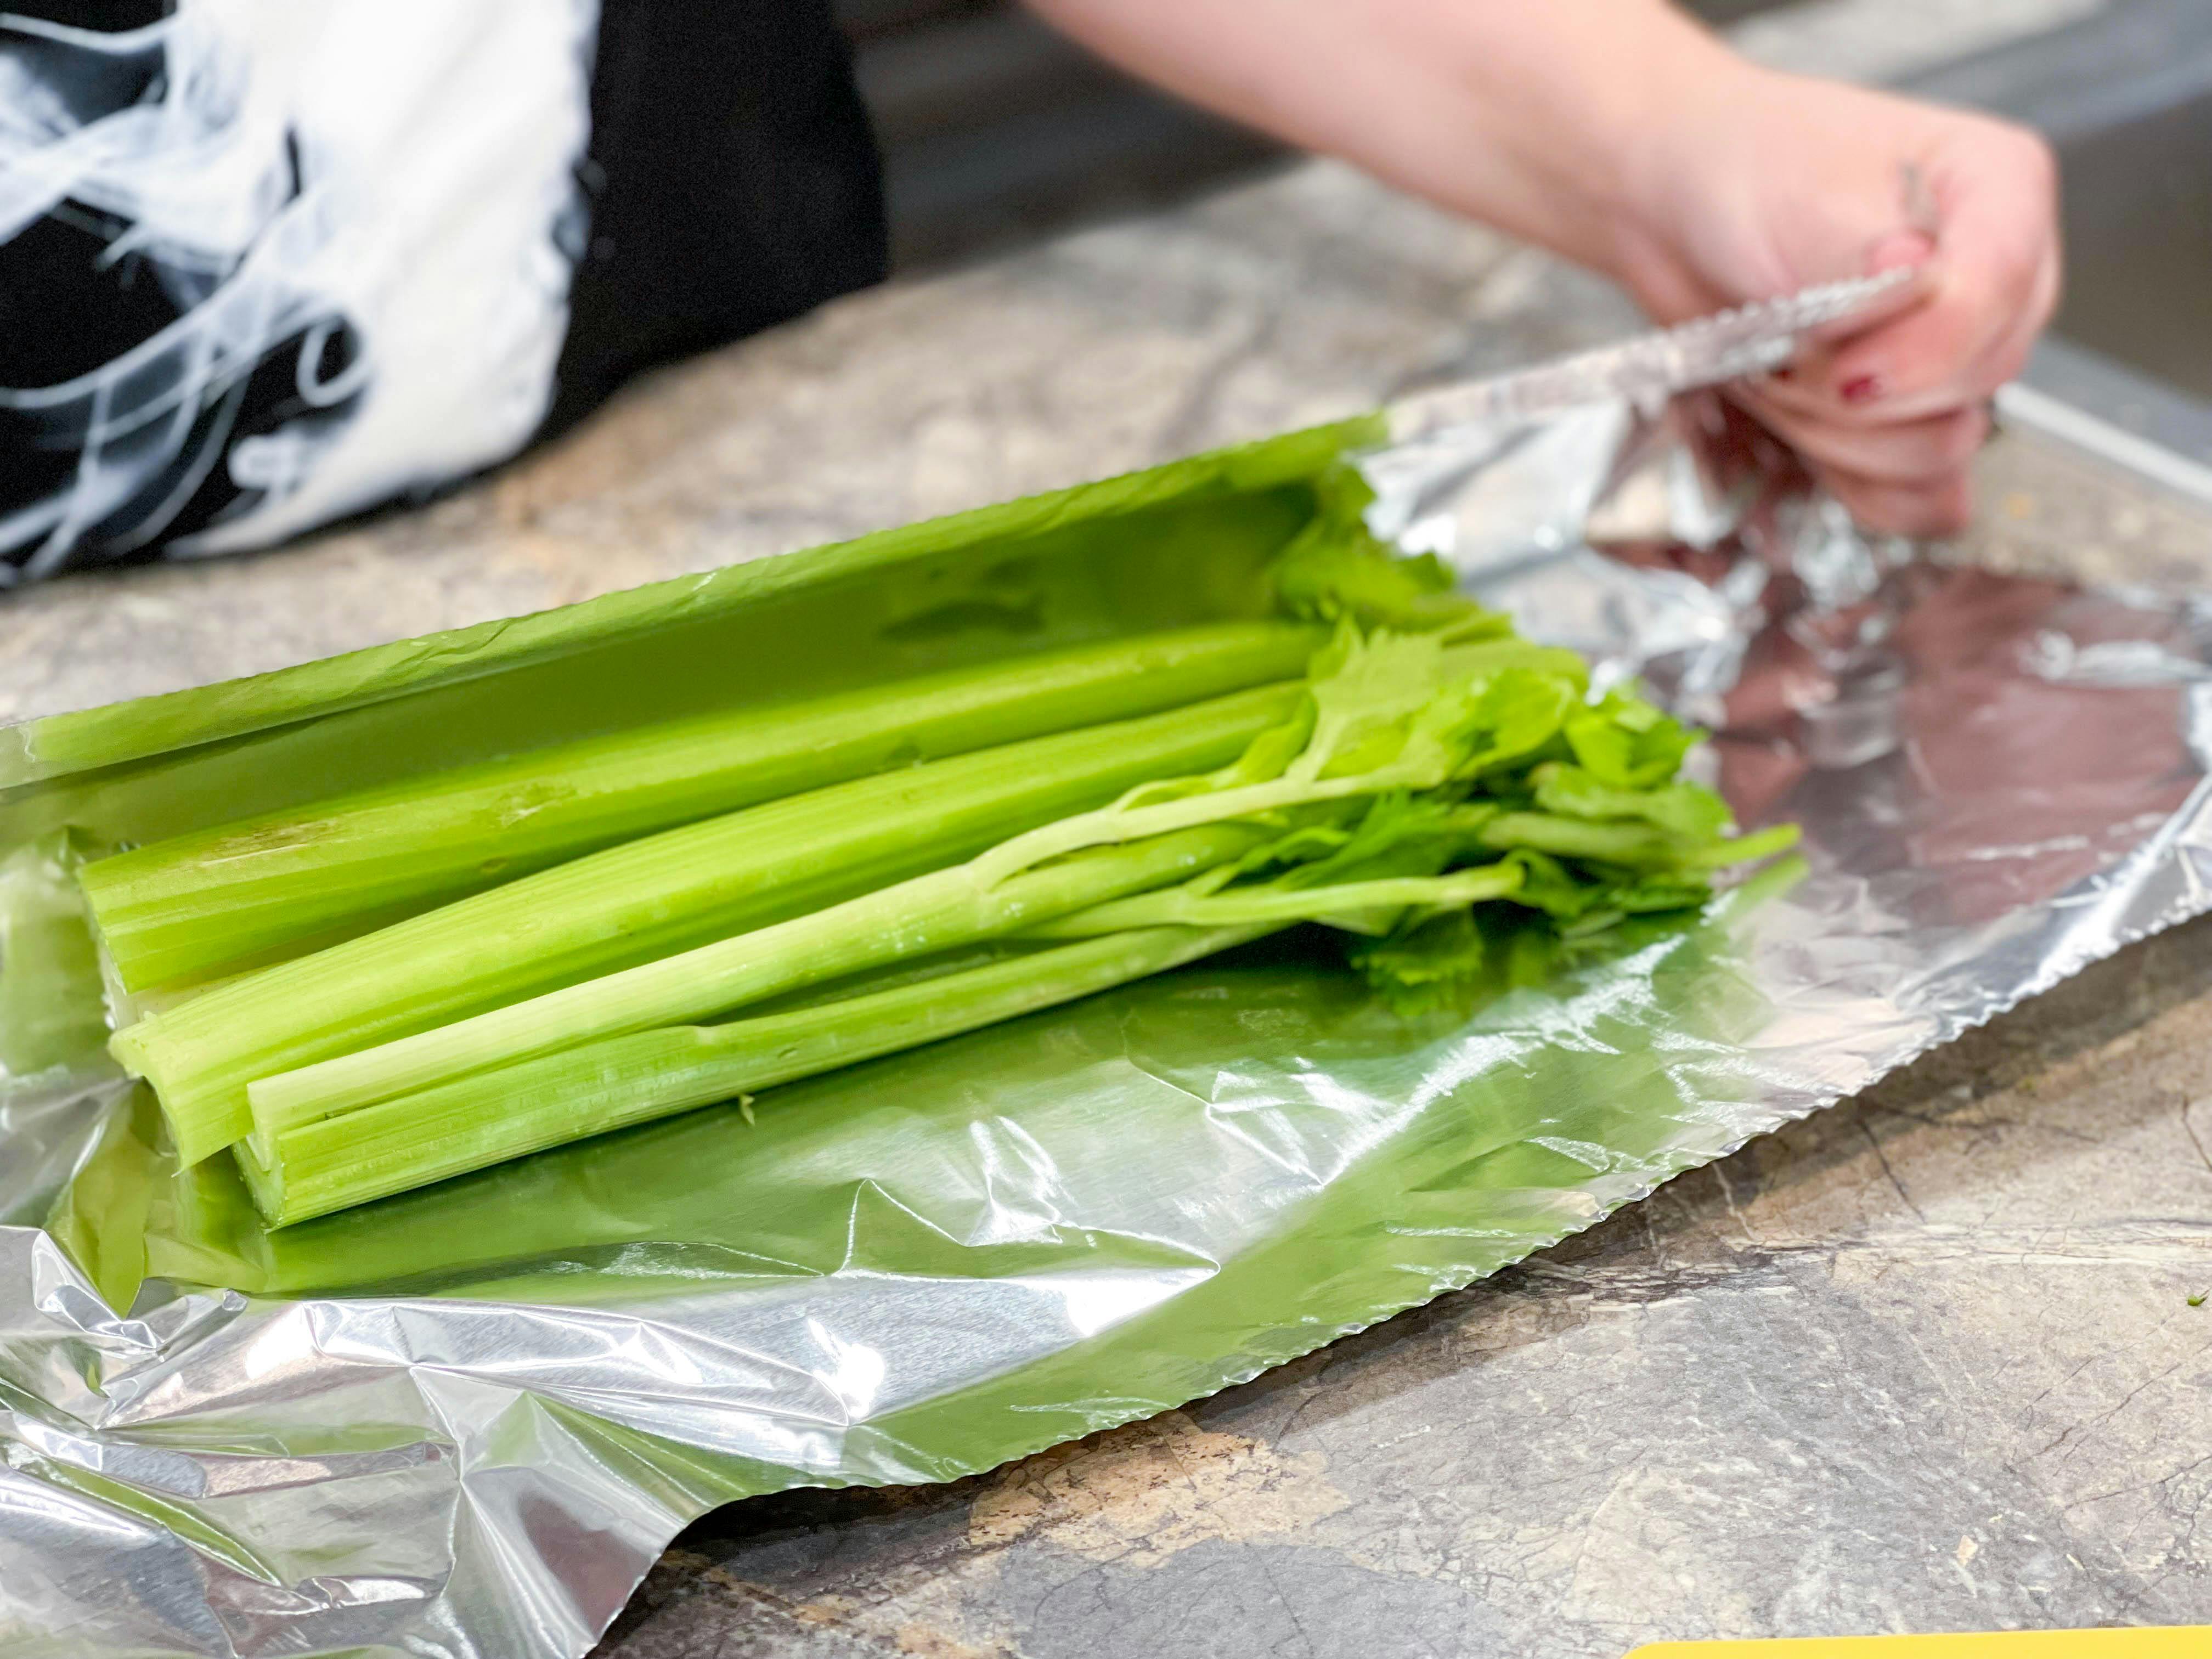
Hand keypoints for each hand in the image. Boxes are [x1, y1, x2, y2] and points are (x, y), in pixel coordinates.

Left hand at [1606, 65, 2060, 537]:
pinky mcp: (1914, 417)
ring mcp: (1960, 354)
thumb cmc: (1744, 170)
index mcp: (2000, 189)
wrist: (1681, 208)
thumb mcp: (1798, 192)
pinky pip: (1924, 495)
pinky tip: (1805, 436)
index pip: (1998, 291)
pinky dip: (1857, 483)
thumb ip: (1854, 249)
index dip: (1920, 349)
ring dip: (1842, 437)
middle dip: (1855, 391)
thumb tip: (1907, 274)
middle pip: (1974, 384)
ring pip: (1944, 448)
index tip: (1840, 367)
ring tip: (1779, 375)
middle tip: (1782, 348)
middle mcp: (1997, 279)